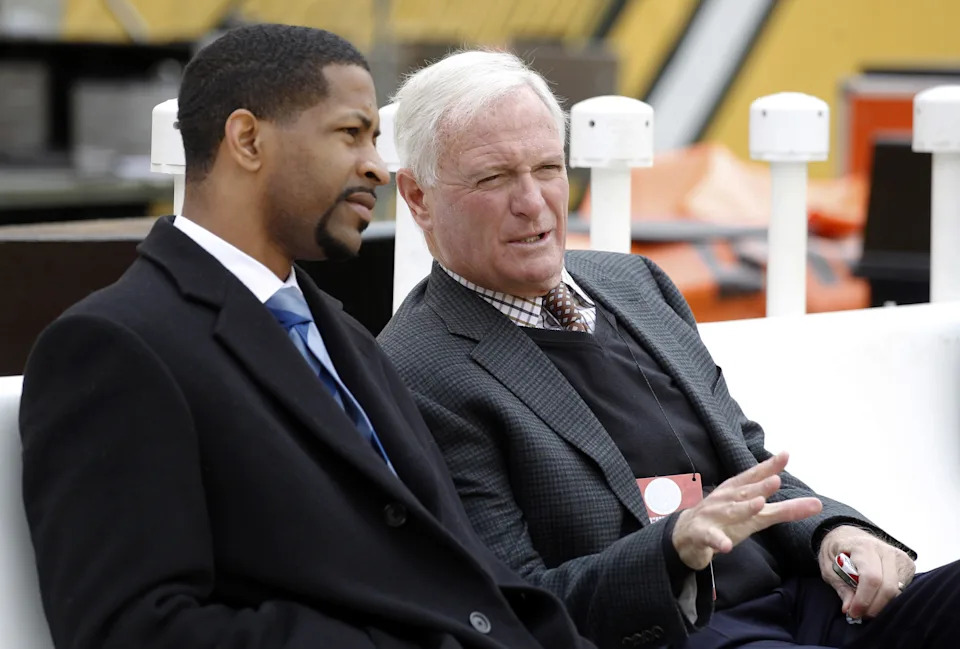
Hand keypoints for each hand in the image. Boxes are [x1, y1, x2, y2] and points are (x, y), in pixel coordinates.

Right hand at [672, 451, 822, 569]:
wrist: (687, 534)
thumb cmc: (726, 519)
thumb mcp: (757, 515)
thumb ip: (785, 510)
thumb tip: (818, 504)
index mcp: (737, 491)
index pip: (754, 476)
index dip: (769, 467)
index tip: (786, 455)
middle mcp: (725, 499)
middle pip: (744, 492)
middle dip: (759, 487)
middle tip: (776, 480)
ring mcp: (712, 515)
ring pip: (728, 512)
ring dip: (742, 508)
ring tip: (758, 504)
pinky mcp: (702, 534)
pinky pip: (710, 537)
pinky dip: (717, 540)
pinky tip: (726, 545)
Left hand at [819, 525, 914, 618]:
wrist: (848, 535)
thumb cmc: (837, 550)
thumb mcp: (828, 566)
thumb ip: (840, 586)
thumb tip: (849, 608)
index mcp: (863, 546)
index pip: (871, 578)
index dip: (863, 600)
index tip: (853, 612)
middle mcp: (884, 549)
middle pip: (888, 587)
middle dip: (873, 607)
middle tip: (859, 614)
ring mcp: (898, 556)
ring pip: (897, 590)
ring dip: (882, 605)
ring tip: (865, 606)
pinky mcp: (907, 564)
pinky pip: (903, 589)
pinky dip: (889, 598)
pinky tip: (875, 596)